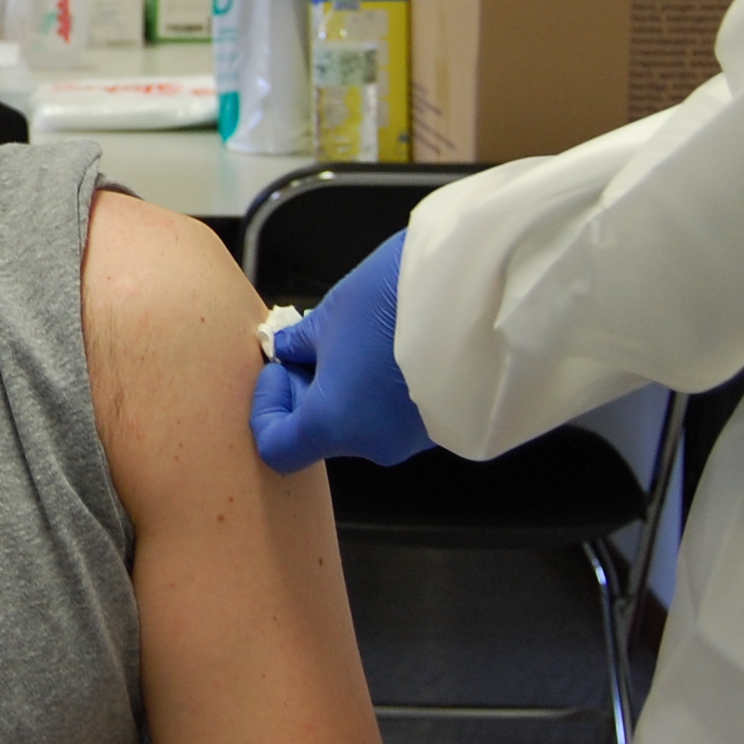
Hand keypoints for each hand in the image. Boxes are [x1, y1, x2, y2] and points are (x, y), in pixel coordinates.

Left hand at [250, 232, 431, 472]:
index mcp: (333, 425)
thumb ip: (300, 342)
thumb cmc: (393, 303)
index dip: (267, 410)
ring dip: (345, 390)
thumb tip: (288, 349)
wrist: (476, 294)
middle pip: (321, 434)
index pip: (278, 448)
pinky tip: (388, 349)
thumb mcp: (331, 315)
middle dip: (308, 391)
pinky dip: (380, 391)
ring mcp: (410, 439)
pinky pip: (394, 416)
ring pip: (360, 424)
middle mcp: (372, 444)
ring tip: (355, 340)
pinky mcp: (439, 424)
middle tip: (312, 344)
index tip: (280, 368)